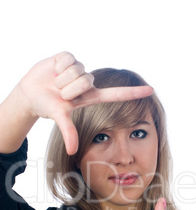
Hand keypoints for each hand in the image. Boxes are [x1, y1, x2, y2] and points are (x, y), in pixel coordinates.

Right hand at [18, 52, 152, 154]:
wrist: (31, 93)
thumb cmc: (48, 107)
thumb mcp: (59, 118)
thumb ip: (68, 132)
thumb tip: (72, 152)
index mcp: (92, 96)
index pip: (117, 94)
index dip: (133, 93)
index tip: (151, 90)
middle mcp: (88, 82)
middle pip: (85, 81)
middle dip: (68, 89)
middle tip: (60, 93)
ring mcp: (79, 69)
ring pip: (76, 71)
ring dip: (61, 79)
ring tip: (55, 83)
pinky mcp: (69, 57)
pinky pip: (67, 59)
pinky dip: (56, 66)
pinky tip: (53, 71)